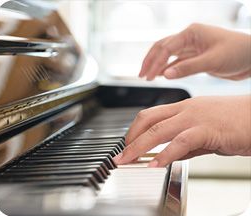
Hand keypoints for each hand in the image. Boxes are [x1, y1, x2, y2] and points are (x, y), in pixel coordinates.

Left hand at [113, 95, 250, 166]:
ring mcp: (195, 117)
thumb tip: (169, 154)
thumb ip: (185, 142)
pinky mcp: (208, 129)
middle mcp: (185, 109)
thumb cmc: (235, 121)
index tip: (127, 144)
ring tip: (128, 160)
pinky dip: (165, 154)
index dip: (134, 130)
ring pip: (159, 130)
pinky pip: (181, 141)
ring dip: (139, 146)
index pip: (150, 115)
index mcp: (183, 107)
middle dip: (130, 138)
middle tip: (120, 154)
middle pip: (148, 120)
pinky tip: (156, 164)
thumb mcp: (204, 130)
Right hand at [139, 23, 250, 80]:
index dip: (155, 62)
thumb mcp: (212, 60)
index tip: (148, 75)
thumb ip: (188, 68)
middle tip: (142, 74)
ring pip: (167, 54)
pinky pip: (176, 61)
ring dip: (157, 64)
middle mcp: (189, 38)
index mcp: (192, 33)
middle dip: (150, 61)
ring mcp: (191, 47)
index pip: (166, 47)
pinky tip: (160, 75)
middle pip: (162, 47)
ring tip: (147, 76)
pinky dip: (167, 68)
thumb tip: (165, 74)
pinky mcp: (194, 57)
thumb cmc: (238, 53)